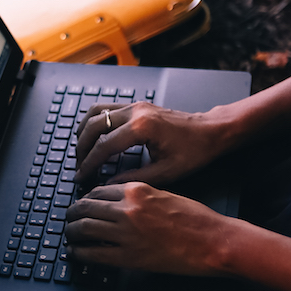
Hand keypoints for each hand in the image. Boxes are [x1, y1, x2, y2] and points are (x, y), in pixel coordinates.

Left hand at [64, 182, 229, 275]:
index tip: (83, 203)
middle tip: (68, 217)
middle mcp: (127, 208)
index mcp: (137, 190)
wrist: (213, 241)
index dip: (86, 198)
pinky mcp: (129, 256)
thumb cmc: (196, 219)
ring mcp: (126, 233)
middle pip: (86, 207)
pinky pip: (94, 254)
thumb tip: (119, 202)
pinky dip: (80, 253)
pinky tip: (76, 253)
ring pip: (85, 228)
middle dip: (73, 213)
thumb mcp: (165, 194)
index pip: (99, 190)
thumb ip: (140, 195)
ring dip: (72, 231)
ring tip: (69, 234)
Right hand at [74, 102, 233, 185]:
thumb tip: (108, 185)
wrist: (212, 131)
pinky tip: (91, 135)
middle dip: (81, 149)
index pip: (104, 147)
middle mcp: (136, 112)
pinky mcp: (137, 105)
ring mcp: (135, 105)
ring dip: (84, 131)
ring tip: (80, 151)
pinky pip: (106, 108)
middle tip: (78, 166)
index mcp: (142, 128)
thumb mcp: (166, 172)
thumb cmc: (195, 151)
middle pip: (93, 127)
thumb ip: (134, 179)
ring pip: (96, 113)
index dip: (89, 164)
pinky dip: (94, 121)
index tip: (81, 176)